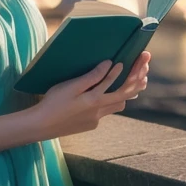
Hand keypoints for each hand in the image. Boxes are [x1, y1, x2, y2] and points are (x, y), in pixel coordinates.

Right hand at [32, 51, 150, 140]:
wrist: (42, 125)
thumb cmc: (54, 102)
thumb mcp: (71, 86)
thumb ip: (91, 76)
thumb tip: (108, 64)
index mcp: (95, 100)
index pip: (117, 85)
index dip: (125, 72)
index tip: (130, 60)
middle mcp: (99, 112)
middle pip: (124, 97)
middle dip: (135, 84)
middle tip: (143, 73)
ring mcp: (95, 120)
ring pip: (117, 106)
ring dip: (124, 94)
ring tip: (130, 82)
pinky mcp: (90, 124)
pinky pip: (105, 111)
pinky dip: (109, 101)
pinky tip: (103, 96)